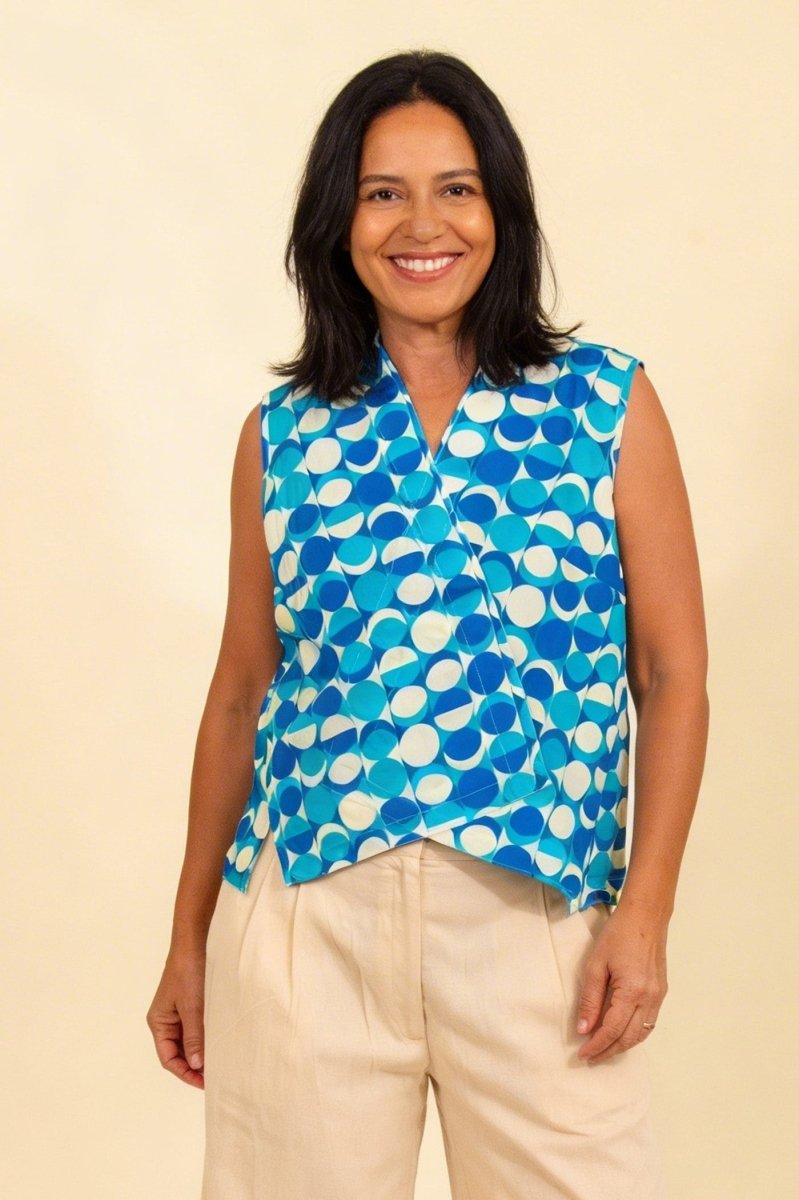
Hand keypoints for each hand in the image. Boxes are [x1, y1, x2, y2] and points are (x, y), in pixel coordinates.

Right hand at [146, 945, 206, 1088]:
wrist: (193, 944)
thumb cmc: (187, 972)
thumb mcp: (191, 1007)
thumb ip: (194, 1036)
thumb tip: (196, 1065)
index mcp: (158, 1023)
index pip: (168, 1058)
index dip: (185, 1073)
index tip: (204, 1082)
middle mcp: (165, 1022)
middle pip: (177, 1054)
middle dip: (193, 1067)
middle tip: (214, 1077)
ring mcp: (177, 1015)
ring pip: (187, 1043)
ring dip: (200, 1055)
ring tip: (218, 1065)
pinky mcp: (189, 1007)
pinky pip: (194, 1031)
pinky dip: (204, 1040)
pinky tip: (217, 1046)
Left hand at [576, 902, 668, 1065]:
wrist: (645, 917)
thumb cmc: (617, 935)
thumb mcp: (596, 964)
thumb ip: (590, 999)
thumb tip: (583, 1028)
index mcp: (632, 992)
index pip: (612, 1030)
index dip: (597, 1045)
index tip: (582, 1054)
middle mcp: (649, 999)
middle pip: (629, 1038)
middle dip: (609, 1051)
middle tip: (591, 1058)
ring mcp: (658, 997)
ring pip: (641, 1033)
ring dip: (622, 1046)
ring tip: (604, 1050)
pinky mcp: (661, 992)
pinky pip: (649, 1022)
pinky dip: (634, 1033)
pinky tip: (622, 1034)